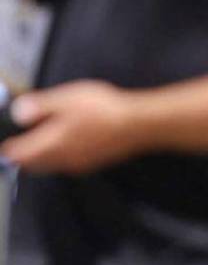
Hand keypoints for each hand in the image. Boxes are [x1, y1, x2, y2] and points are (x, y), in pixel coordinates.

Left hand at [1, 81, 143, 173]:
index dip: (7, 148)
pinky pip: (68, 164)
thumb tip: (18, 112)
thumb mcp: (65, 99)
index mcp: (51, 144)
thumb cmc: (104, 111)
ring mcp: (79, 163)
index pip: (17, 154)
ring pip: (50, 165)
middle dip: (22, 155)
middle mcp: (62, 159)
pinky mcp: (93, 163)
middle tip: (18, 143)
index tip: (5, 142)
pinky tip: (68, 142)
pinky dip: (61, 155)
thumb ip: (38, 107)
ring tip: (43, 139)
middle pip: (32, 164)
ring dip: (42, 156)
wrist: (138, 126)